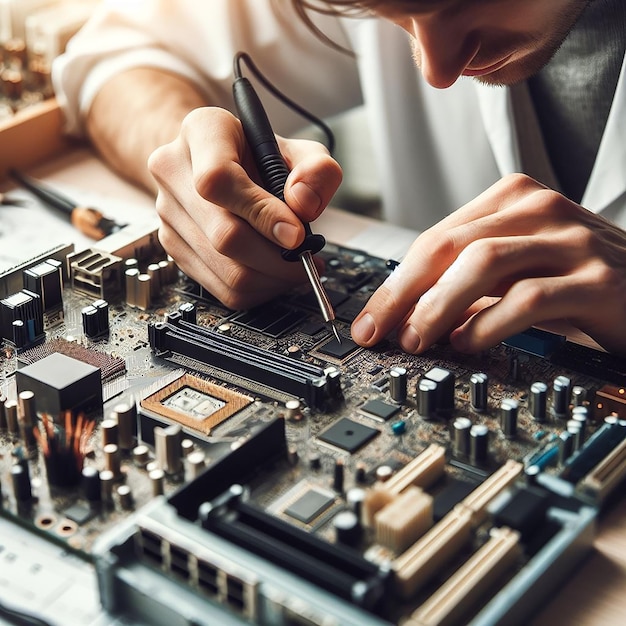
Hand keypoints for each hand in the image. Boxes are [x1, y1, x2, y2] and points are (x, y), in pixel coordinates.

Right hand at [148, 106, 341, 308]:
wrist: (217, 161)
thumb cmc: (258, 155)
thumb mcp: (299, 149)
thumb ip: (316, 170)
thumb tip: (303, 206)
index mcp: (203, 132)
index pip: (218, 180)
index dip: (261, 214)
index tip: (296, 233)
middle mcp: (174, 171)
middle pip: (224, 235)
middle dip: (277, 257)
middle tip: (307, 255)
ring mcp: (169, 213)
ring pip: (226, 269)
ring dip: (272, 278)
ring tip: (296, 265)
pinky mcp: (174, 247)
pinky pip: (222, 287)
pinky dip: (258, 289)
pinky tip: (275, 273)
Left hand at [351, 174, 625, 354]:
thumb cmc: (580, 280)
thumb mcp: (518, 270)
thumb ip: (468, 284)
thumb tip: (408, 315)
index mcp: (513, 200)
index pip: (436, 239)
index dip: (395, 283)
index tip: (369, 320)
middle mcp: (540, 210)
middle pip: (449, 246)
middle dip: (403, 295)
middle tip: (379, 334)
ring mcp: (572, 240)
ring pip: (483, 263)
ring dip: (438, 307)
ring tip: (418, 340)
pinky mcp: (599, 278)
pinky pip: (529, 297)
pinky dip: (488, 323)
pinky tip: (467, 343)